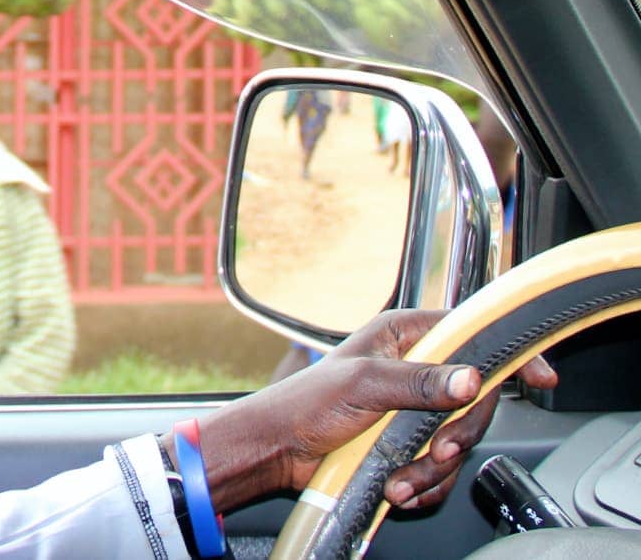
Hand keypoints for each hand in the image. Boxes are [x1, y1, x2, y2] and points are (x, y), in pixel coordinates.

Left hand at [184, 309, 557, 512]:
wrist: (279, 449)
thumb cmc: (305, 404)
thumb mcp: (363, 385)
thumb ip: (418, 382)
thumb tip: (470, 379)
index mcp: (405, 335)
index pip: (472, 332)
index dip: (507, 352)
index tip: (539, 376)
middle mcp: (416, 367)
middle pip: (476, 398)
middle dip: (458, 434)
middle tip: (437, 449)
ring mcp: (416, 408)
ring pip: (460, 439)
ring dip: (433, 468)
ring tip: (399, 477)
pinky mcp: (410, 443)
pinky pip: (442, 469)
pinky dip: (424, 484)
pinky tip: (396, 486)